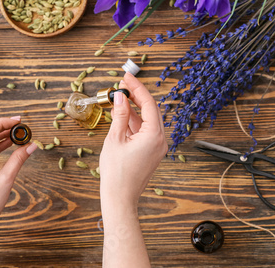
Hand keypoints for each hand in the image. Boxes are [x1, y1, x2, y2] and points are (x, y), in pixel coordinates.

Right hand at [99, 73, 166, 267]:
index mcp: (154, 135)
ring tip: (119, 97)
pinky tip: (122, 114)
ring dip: (134, 109)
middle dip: (136, 96)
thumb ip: (119, 114)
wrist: (120, 197)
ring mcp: (157, 147)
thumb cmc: (117, 172)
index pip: (148, 103)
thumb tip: (120, 96)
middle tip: (123, 84)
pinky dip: (134, 122)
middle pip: (150, 110)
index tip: (126, 77)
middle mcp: (160, 140)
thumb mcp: (115, 138)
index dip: (137, 88)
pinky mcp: (151, 152)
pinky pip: (144, 131)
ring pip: (147, 120)